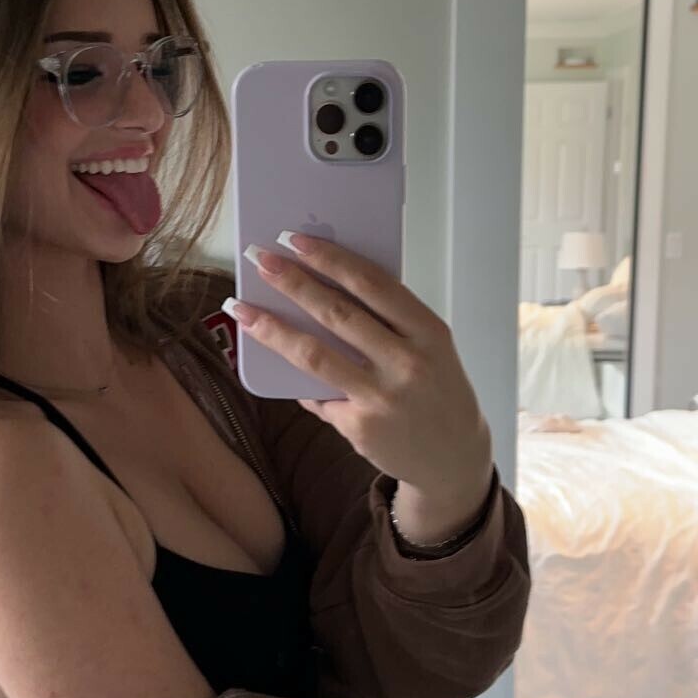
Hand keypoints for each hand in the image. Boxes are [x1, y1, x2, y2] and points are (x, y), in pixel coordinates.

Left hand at [232, 233, 493, 534]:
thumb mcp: (430, 348)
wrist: (454, 456)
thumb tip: (322, 290)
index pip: (373, 284)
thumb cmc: (436, 390)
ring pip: (314, 354)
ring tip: (243, 309)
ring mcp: (382, 397)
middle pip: (337, 313)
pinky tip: (274, 368)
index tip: (296, 240)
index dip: (330, 259)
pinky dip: (296, 380)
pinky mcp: (360, 426)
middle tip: (261, 260)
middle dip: (293, 283)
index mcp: (428, 331)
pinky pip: (318, 394)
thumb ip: (388, 322)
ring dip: (272, 328)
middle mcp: (407, 362)